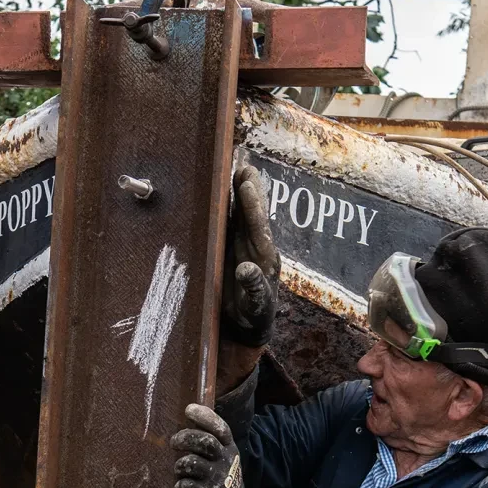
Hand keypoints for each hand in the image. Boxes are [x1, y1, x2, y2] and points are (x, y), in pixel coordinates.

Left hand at [170, 404, 259, 487]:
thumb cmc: (223, 482)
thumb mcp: (223, 459)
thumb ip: (209, 442)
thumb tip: (187, 418)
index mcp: (229, 449)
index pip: (220, 428)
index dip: (205, 417)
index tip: (189, 410)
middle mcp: (226, 461)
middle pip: (205, 442)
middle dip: (185, 438)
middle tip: (174, 442)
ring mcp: (219, 479)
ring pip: (191, 463)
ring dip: (180, 466)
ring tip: (180, 471)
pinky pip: (187, 487)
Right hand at [223, 162, 279, 348]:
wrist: (251, 322)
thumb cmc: (255, 314)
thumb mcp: (256, 305)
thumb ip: (254, 288)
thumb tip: (246, 269)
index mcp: (264, 257)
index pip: (258, 227)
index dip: (252, 207)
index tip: (247, 186)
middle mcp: (256, 245)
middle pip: (252, 212)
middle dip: (249, 189)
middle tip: (244, 165)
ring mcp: (245, 243)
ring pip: (242, 213)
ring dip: (240, 190)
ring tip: (238, 167)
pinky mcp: (233, 246)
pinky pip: (231, 222)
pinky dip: (228, 204)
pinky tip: (224, 188)